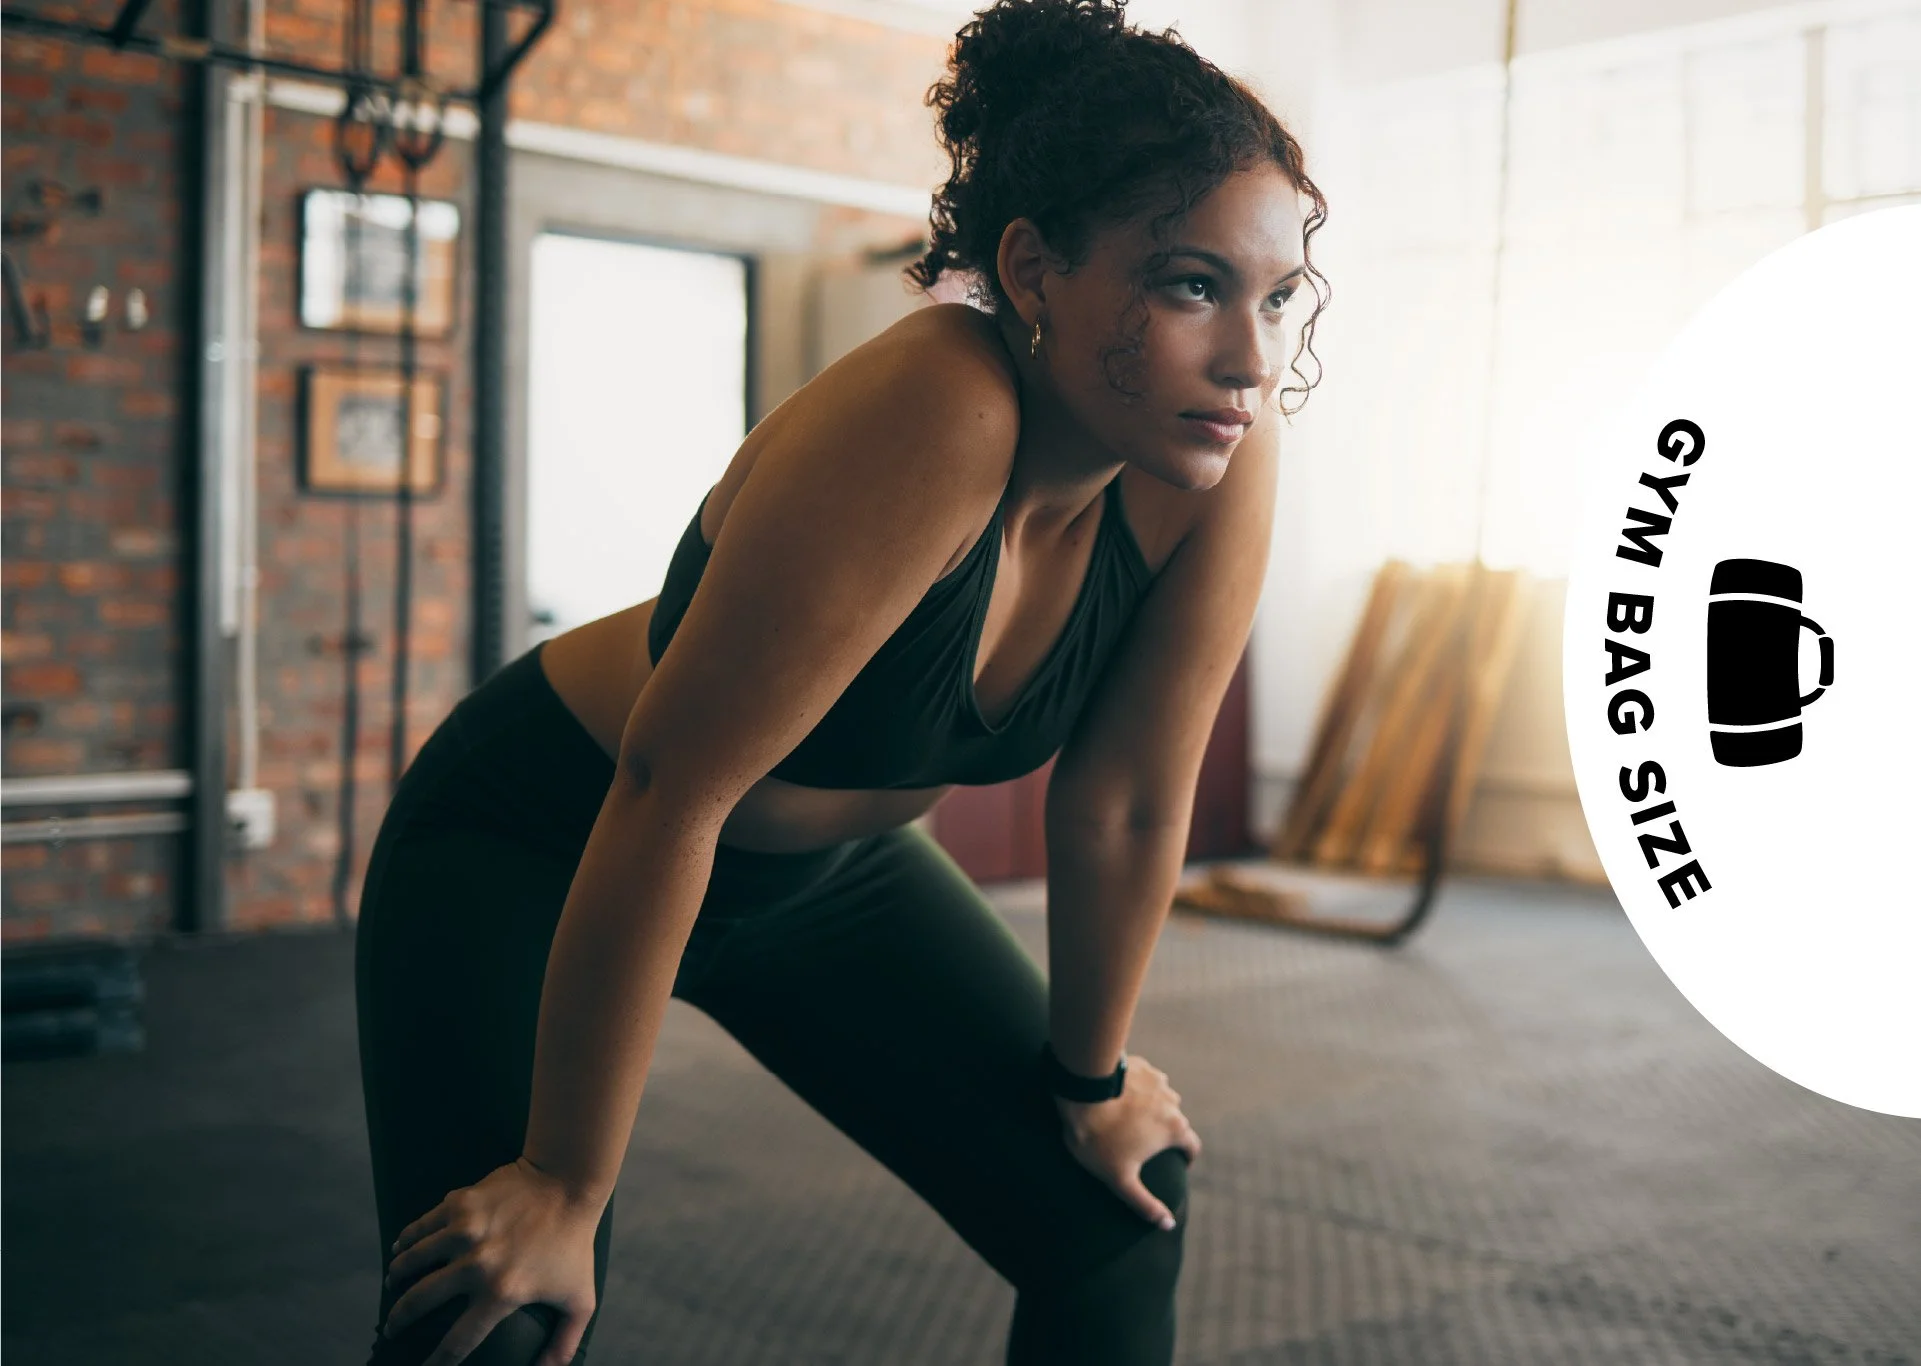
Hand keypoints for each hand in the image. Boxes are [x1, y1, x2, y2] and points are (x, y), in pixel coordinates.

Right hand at [383, 1156, 604, 1365]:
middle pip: (419, 1303)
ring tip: (393, 1287)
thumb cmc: (574, 1243)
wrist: (567, 1181)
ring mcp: (463, 1231)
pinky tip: (399, 1251)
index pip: (457, 1342)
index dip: (436, 1363)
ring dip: (397, 1278)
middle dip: (399, 1321)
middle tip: (392, 1329)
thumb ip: (564, 1344)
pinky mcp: (458, 1204)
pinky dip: (404, 1242)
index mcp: (502, 1292)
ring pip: (411, 1262)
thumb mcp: (580, 1299)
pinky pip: (419, 1228)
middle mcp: (477, 1264)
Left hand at [1053, 1053, 1201, 1229]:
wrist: (1081, 1090)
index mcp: (1175, 1128)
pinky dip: (1136, 1089)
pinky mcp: (1140, 1064)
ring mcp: (1157, 1079)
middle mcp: (1173, 1101)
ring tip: (1128, 1117)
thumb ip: (1145, 1205)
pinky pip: (1144, 1080)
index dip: (1186, 1156)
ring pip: (1161, 1098)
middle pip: (1175, 1121)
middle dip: (1164, 1132)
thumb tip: (1169, 1225)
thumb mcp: (1120, 1180)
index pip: (1192, 1145)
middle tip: (1143, 1142)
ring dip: (1151, 1107)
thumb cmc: (1099, 1138)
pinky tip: (1118, 1096)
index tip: (1177, 1163)